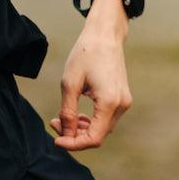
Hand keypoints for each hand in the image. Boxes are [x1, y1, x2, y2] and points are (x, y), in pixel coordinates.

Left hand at [49, 25, 132, 151]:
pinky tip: (76, 114)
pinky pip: (106, 118)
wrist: (105, 35)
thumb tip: (66, 135)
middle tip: (54, 123)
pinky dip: (91, 120)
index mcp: (110, 102)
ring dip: (81, 129)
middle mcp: (121, 105)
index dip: (74, 144)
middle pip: (98, 135)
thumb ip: (68, 112)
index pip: (94, 138)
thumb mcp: (70, 83)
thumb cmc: (86, 54)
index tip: (56, 140)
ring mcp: (124, 102)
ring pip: (102, 128)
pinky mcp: (122, 98)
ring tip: (62, 118)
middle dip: (74, 135)